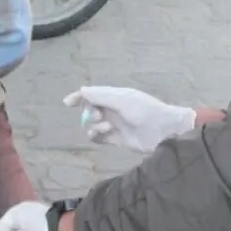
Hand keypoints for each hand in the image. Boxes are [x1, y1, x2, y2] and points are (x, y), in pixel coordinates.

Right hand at [62, 86, 195, 152]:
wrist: (163, 131)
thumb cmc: (144, 111)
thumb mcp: (121, 100)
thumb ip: (100, 96)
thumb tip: (81, 90)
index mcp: (115, 96)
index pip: (93, 94)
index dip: (79, 97)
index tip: (67, 103)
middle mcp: (114, 109)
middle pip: (91, 110)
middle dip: (89, 113)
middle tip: (98, 117)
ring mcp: (115, 124)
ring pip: (93, 125)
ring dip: (94, 126)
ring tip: (105, 128)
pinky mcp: (117, 139)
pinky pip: (100, 138)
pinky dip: (96, 136)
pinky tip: (100, 136)